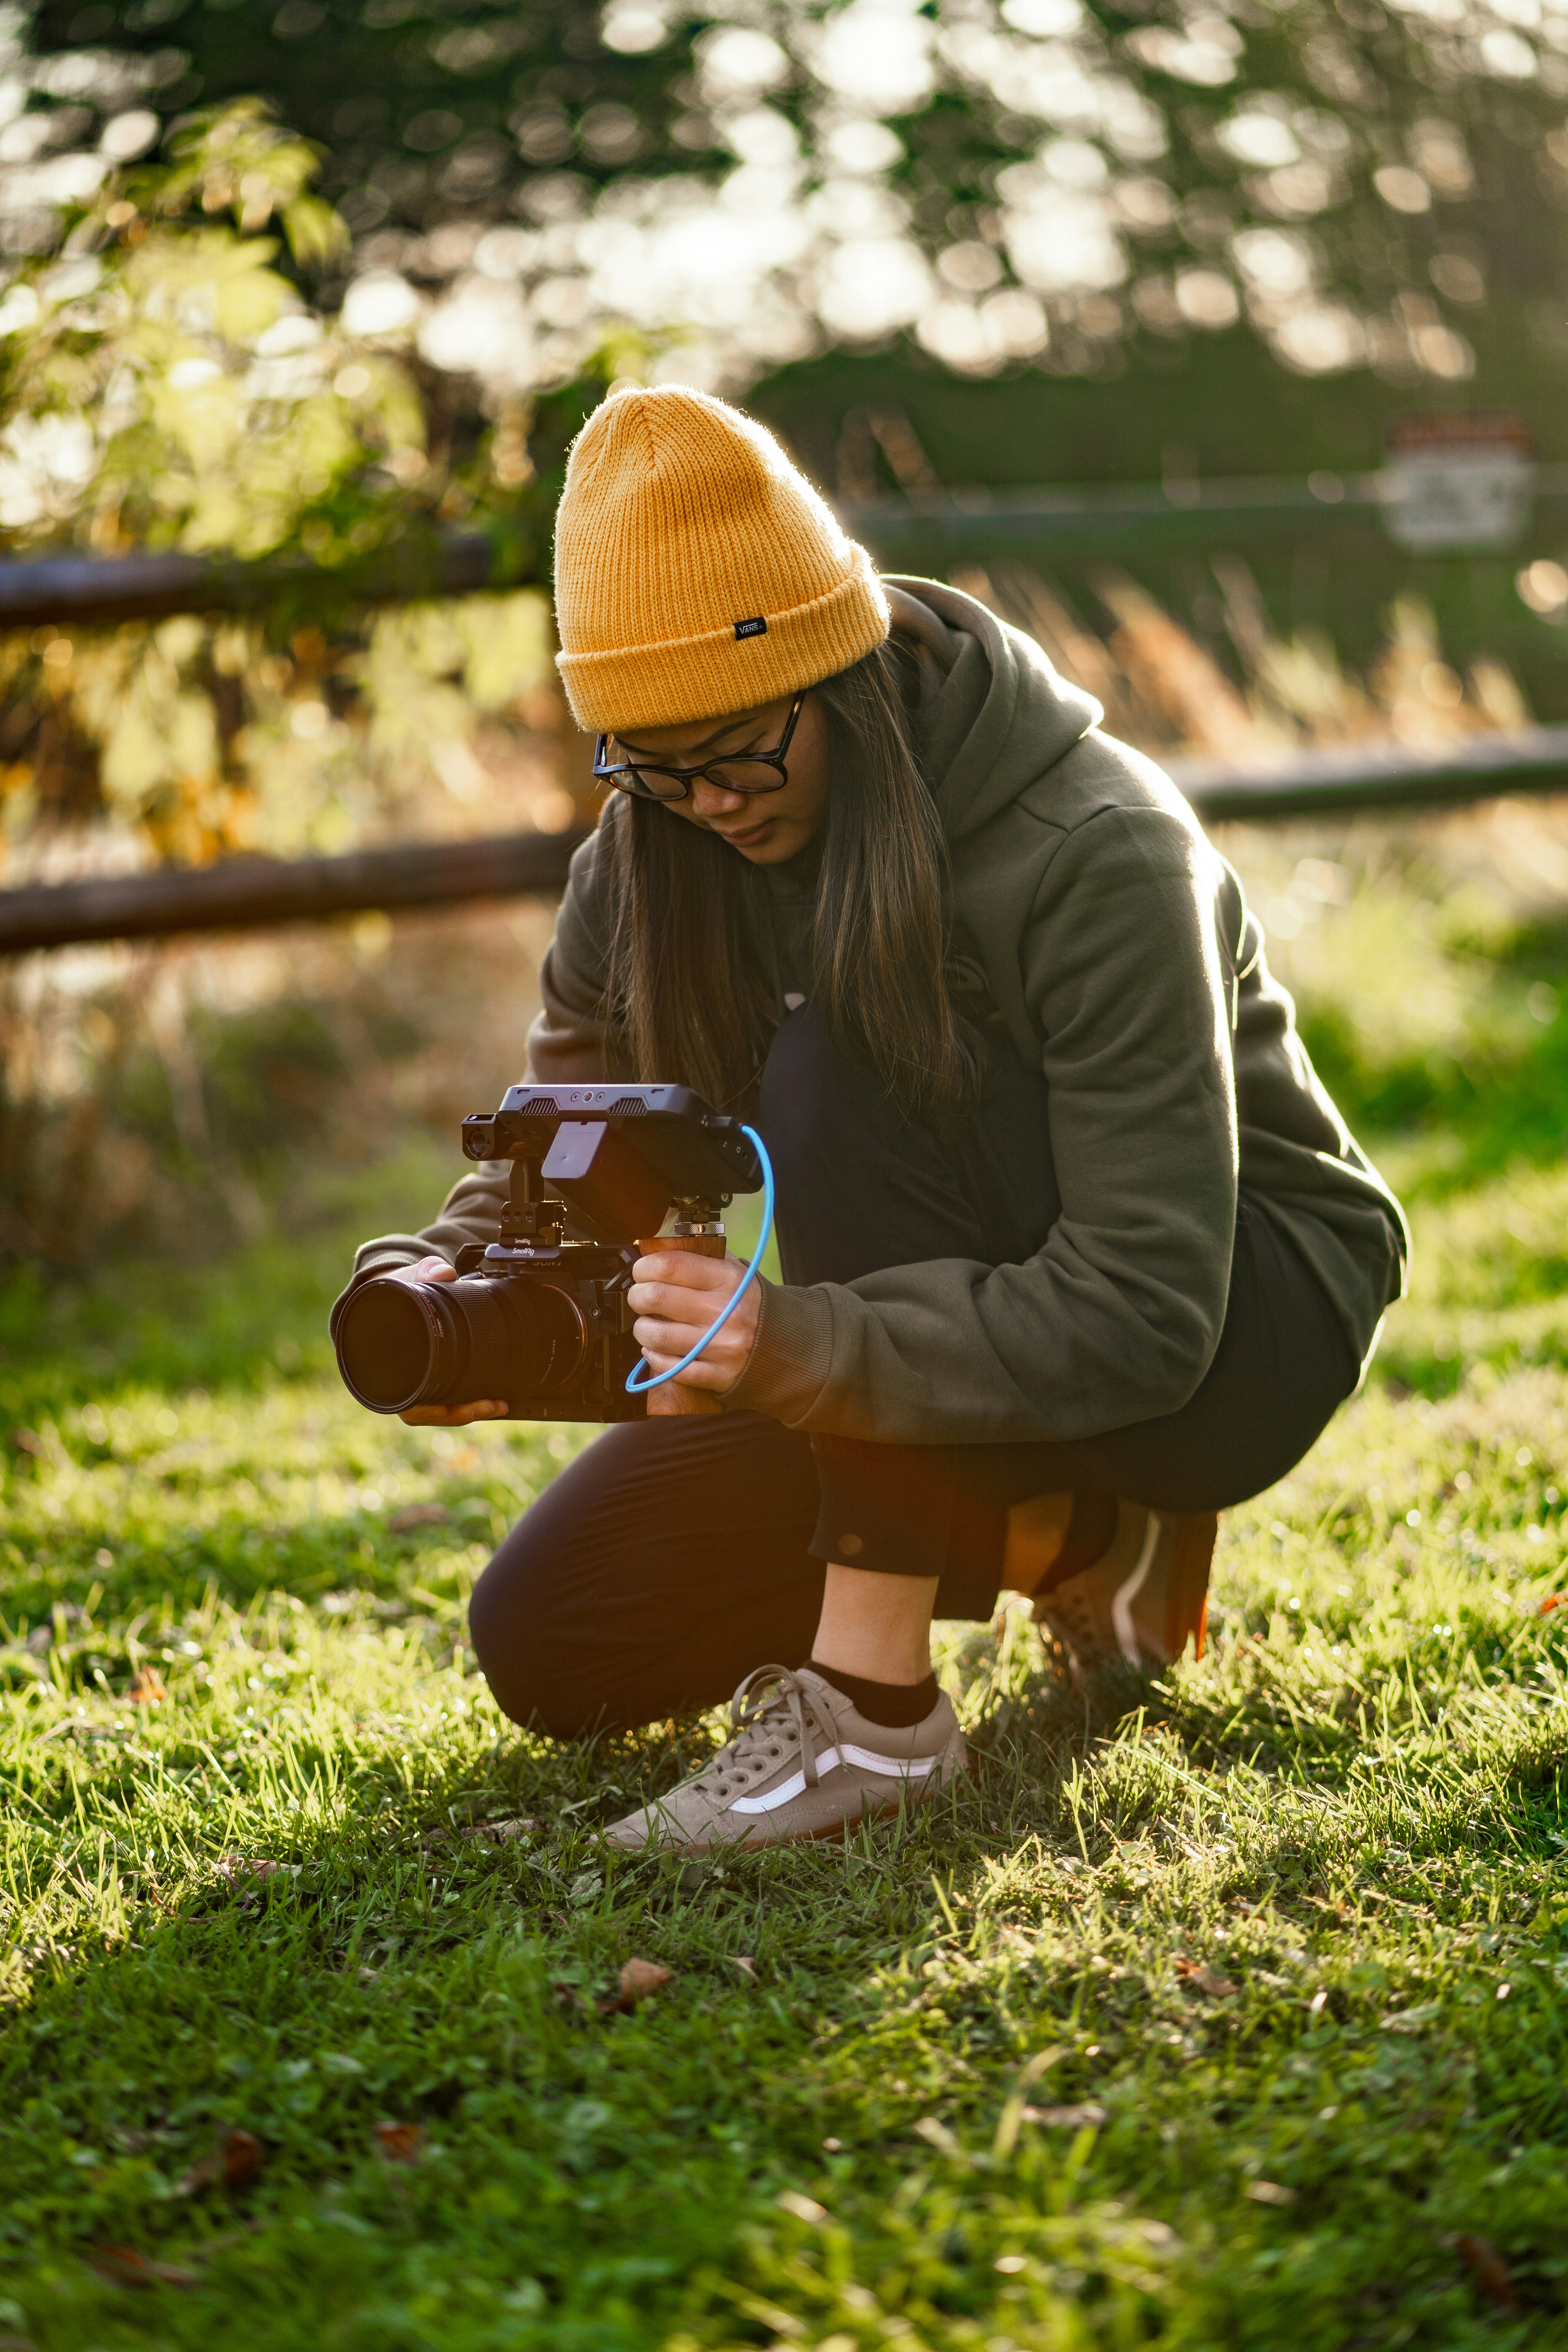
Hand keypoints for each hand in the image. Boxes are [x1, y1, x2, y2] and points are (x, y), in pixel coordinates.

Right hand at [389, 1258, 508, 1425]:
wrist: (394, 1291)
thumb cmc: (394, 1292)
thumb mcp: (405, 1279)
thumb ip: (423, 1272)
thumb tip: (444, 1271)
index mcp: (387, 1368)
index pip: (404, 1402)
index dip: (425, 1410)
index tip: (448, 1407)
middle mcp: (402, 1382)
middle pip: (428, 1413)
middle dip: (459, 1413)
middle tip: (490, 1405)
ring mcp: (419, 1382)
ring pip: (441, 1410)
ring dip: (469, 1410)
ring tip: (499, 1404)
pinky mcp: (435, 1377)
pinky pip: (449, 1398)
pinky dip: (469, 1399)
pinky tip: (492, 1396)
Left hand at [628, 1249, 759, 1396]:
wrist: (787, 1344)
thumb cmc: (749, 1304)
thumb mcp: (734, 1271)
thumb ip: (701, 1258)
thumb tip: (656, 1251)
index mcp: (727, 1279)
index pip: (670, 1265)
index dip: (644, 1267)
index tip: (642, 1272)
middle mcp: (724, 1311)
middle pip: (656, 1298)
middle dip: (637, 1297)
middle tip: (640, 1298)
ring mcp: (721, 1346)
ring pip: (657, 1336)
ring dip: (642, 1330)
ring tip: (647, 1325)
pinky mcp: (718, 1374)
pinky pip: (671, 1368)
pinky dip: (655, 1358)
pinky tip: (656, 1350)